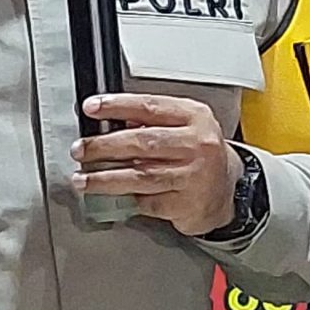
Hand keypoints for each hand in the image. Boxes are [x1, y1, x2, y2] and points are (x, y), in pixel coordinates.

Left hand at [70, 93, 240, 235]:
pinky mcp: (186, 203)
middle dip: (104, 146)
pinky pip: (147, 200)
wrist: (228, 191)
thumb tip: (111, 122)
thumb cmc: (200, 155)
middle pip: (142, 141)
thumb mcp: (185, 127)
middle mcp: (197, 144)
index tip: (91, 108)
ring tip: (83, 179)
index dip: (117, 106)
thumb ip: (153, 121)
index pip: (149, 107)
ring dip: (105, 178)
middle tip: (81, 150)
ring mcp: (193, 175)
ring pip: (140, 175)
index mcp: (194, 117)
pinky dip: (126, 198)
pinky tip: (110, 196)